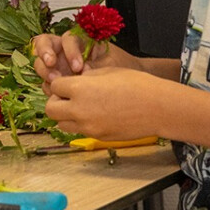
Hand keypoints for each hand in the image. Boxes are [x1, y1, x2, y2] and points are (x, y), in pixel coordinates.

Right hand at [31, 33, 132, 87]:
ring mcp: (59, 64)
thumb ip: (95, 65)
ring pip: (41, 61)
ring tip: (54, 83)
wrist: (127, 81)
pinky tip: (55, 95)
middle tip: (51, 65)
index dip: (69, 50)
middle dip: (45, 53)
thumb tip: (81, 72)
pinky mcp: (57, 79)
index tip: (78, 67)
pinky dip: (47, 87)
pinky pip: (46, 81)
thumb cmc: (120, 66)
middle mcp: (65, 49)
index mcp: (80, 40)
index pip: (68, 38)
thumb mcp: (111, 64)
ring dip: (44, 71)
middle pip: (45, 42)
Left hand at [43, 66, 176, 141]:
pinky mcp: (99, 137)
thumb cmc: (136, 84)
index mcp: (79, 89)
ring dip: (66, 115)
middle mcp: (79, 110)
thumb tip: (74, 81)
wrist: (158, 108)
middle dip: (55, 101)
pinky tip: (96, 115)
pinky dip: (81, 124)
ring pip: (62, 125)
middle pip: (50, 110)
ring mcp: (89, 127)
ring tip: (81, 107)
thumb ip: (85, 78)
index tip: (68, 82)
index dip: (60, 83)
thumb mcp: (106, 71)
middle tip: (68, 97)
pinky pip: (80, 131)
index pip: (54, 86)